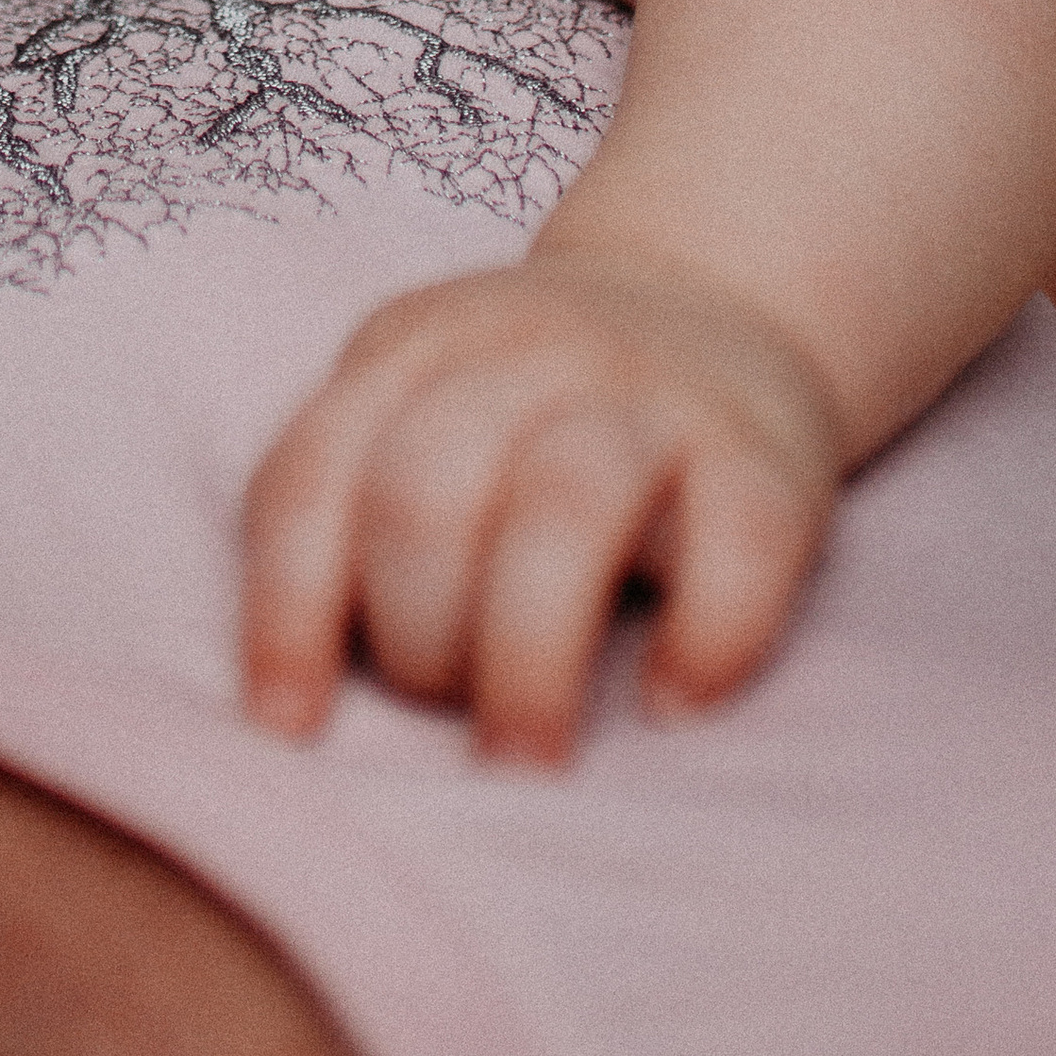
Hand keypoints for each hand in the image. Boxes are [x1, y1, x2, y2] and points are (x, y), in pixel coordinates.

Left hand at [239, 247, 838, 764]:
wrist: (714, 297)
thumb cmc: (532, 412)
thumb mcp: (420, 407)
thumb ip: (355, 507)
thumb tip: (294, 705)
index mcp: (411, 348)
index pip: (315, 474)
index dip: (288, 609)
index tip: (288, 730)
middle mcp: (523, 354)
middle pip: (427, 493)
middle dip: (417, 637)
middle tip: (448, 716)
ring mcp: (650, 395)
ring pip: (566, 504)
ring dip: (528, 654)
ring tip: (524, 759)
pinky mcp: (766, 454)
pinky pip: (740, 543)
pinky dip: (702, 638)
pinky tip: (670, 702)